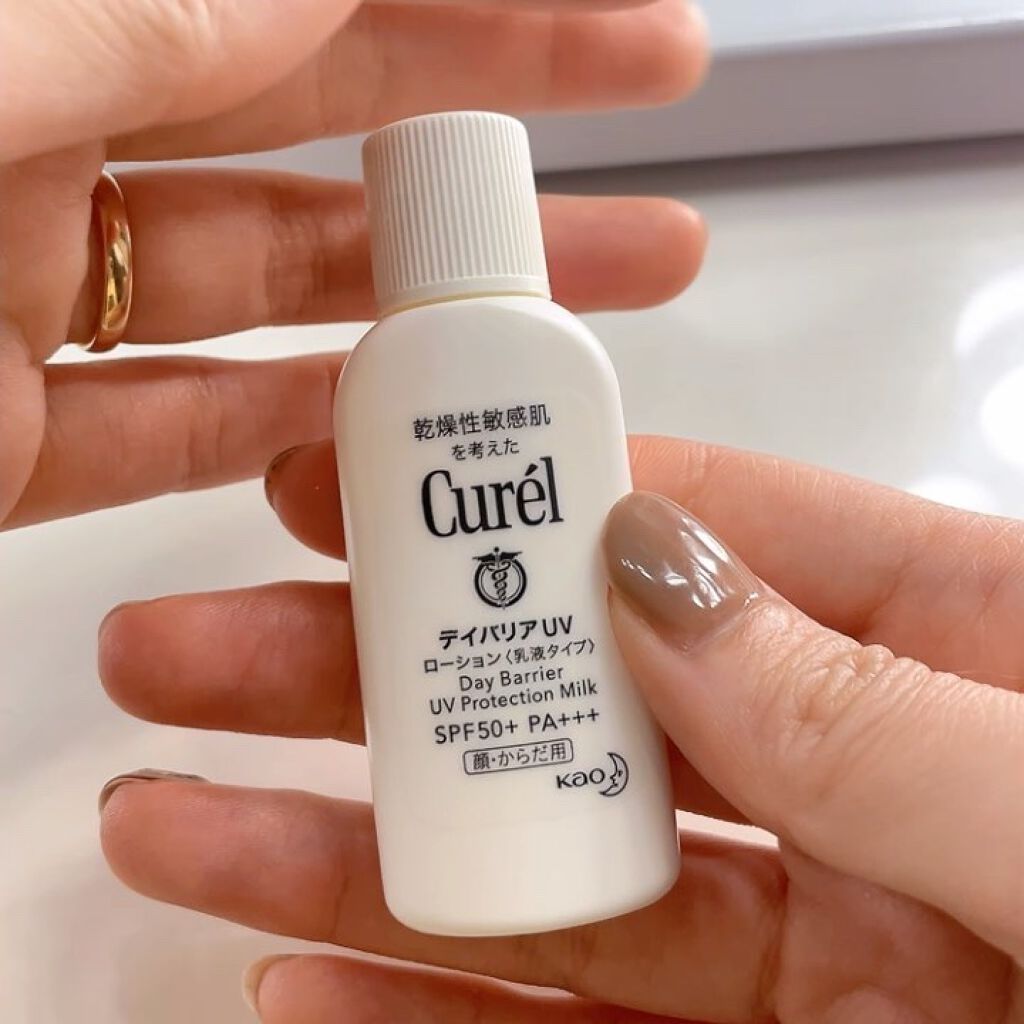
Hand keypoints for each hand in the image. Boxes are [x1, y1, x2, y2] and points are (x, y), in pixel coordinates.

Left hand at [0, 0, 707, 528]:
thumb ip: (147, 20)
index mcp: (37, 45)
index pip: (306, 13)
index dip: (476, 18)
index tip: (620, 33)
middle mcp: (38, 168)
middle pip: (316, 141)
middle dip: (498, 140)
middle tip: (659, 135)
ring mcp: (28, 314)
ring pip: (277, 303)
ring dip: (430, 306)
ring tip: (609, 290)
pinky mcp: (17, 449)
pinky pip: (187, 437)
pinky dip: (297, 437)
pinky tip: (410, 433)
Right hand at [98, 435, 1023, 1022]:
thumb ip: (867, 698)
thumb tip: (649, 565)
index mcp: (945, 652)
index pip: (681, 537)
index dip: (504, 500)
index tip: (349, 477)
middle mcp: (843, 781)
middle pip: (563, 710)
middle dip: (363, 676)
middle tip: (197, 646)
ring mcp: (800, 948)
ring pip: (532, 881)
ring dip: (342, 853)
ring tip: (177, 812)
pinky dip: (422, 1008)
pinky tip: (293, 974)